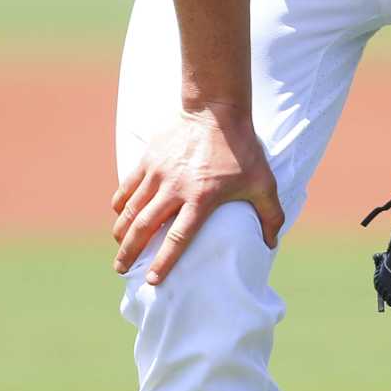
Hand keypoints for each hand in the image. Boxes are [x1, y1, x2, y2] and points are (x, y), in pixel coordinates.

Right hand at [111, 101, 283, 284]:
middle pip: (144, 227)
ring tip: (118, 249)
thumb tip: (271, 244)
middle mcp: (174, 188)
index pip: (178, 238)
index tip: (152, 282)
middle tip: (121, 270)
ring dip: (121, 232)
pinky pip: (127, 186)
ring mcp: (158, 172)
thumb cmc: (242, 148)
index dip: (164, 262)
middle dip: (130, 252)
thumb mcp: (262, 181)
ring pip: (130, 209)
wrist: (216, 108)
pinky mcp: (148, 158)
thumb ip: (271, 214)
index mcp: (201, 198)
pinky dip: (120, 204)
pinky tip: (118, 216)